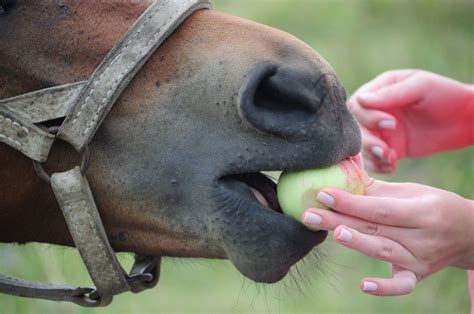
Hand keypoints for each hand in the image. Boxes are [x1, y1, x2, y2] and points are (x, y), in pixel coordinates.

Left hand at [301, 180, 473, 295]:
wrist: (468, 234)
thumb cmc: (433, 206)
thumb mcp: (412, 192)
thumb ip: (377, 187)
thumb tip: (344, 169)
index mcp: (421, 210)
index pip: (379, 207)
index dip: (350, 201)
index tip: (322, 193)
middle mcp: (421, 236)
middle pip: (375, 228)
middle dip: (340, 220)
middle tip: (309, 214)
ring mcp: (420, 258)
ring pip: (383, 251)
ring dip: (357, 243)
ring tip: (332, 233)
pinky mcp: (417, 275)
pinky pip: (402, 285)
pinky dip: (385, 287)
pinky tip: (364, 285)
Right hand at [347, 70, 473, 172]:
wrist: (465, 119)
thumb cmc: (445, 94)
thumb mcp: (420, 87)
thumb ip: (391, 94)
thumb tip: (361, 99)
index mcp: (379, 90)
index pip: (357, 105)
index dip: (368, 117)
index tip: (391, 123)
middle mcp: (375, 111)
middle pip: (355, 127)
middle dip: (367, 140)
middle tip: (385, 149)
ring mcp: (381, 131)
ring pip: (361, 145)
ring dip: (371, 155)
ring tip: (390, 158)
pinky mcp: (390, 147)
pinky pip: (374, 159)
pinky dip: (379, 165)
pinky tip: (392, 166)